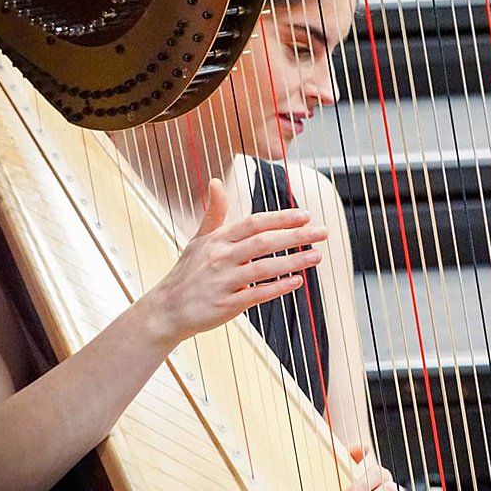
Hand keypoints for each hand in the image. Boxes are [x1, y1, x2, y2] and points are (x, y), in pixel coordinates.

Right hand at [153, 178, 326, 341]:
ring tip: (317, 256)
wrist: (167, 309)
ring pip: (264, 268)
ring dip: (294, 261)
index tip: (306, 216)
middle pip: (263, 242)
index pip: (254, 223)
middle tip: (323, 232)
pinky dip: (278, 287)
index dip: (281, 218)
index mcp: (217, 239)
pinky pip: (257, 294)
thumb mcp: (198, 240)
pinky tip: (297, 282)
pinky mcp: (226, 305)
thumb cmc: (187, 272)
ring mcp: (223, 282)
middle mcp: (220, 257)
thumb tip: (215, 181)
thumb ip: (214, 213)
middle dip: (296, 236)